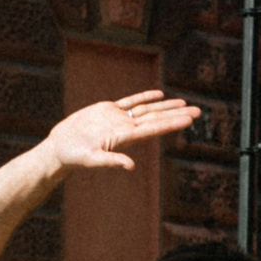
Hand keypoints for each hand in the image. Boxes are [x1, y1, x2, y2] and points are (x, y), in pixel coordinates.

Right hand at [42, 91, 200, 172]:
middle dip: (177, 114)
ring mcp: (118, 119)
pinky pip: (130, 101)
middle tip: (199, 111)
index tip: (189, 120)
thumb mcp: (92, 159)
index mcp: (125, 137)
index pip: (154, 129)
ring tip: (184, 103)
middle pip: (157, 118)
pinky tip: (158, 94)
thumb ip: (111, 161)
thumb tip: (131, 166)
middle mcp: (126, 128)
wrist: (60, 149)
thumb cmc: (74, 157)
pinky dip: (144, 97)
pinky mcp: (108, 111)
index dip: (172, 123)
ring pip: (147, 109)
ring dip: (166, 106)